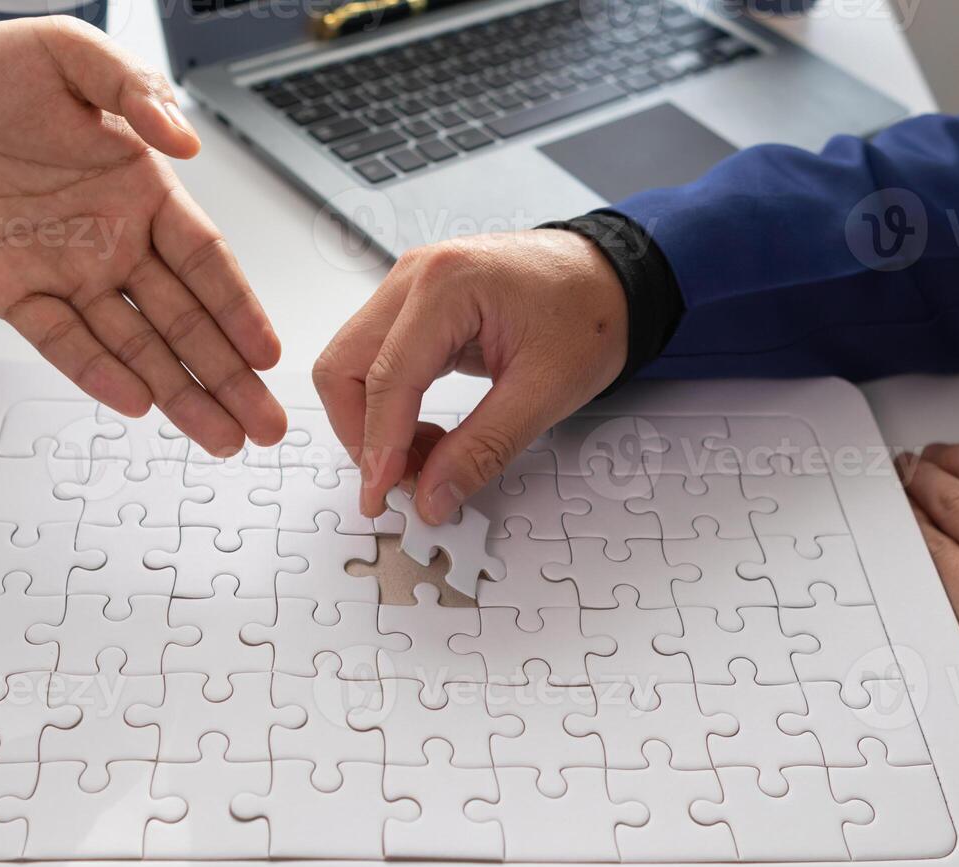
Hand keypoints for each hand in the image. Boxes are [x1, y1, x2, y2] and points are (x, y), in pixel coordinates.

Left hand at [0, 17, 284, 453]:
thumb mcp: (70, 54)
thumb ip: (133, 89)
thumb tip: (184, 140)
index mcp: (143, 191)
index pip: (206, 262)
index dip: (238, 309)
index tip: (266, 352)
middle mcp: (115, 241)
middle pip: (186, 321)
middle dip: (228, 376)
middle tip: (263, 423)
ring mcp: (68, 273)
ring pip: (136, 346)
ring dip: (179, 393)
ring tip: (218, 437)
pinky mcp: (15, 294)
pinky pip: (63, 341)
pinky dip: (98, 373)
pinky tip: (136, 401)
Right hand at [312, 230, 627, 523]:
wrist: (614, 278)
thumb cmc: (591, 315)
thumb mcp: (546, 392)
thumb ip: (483, 449)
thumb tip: (431, 496)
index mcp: (446, 285)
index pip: (387, 378)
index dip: (378, 446)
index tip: (381, 495)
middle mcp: (415, 277)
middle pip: (344, 366)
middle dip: (362, 433)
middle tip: (400, 481)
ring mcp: (410, 288)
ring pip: (353, 366)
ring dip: (375, 422)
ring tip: (425, 459)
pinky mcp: (415, 306)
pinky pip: (379, 362)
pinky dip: (392, 406)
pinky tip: (429, 434)